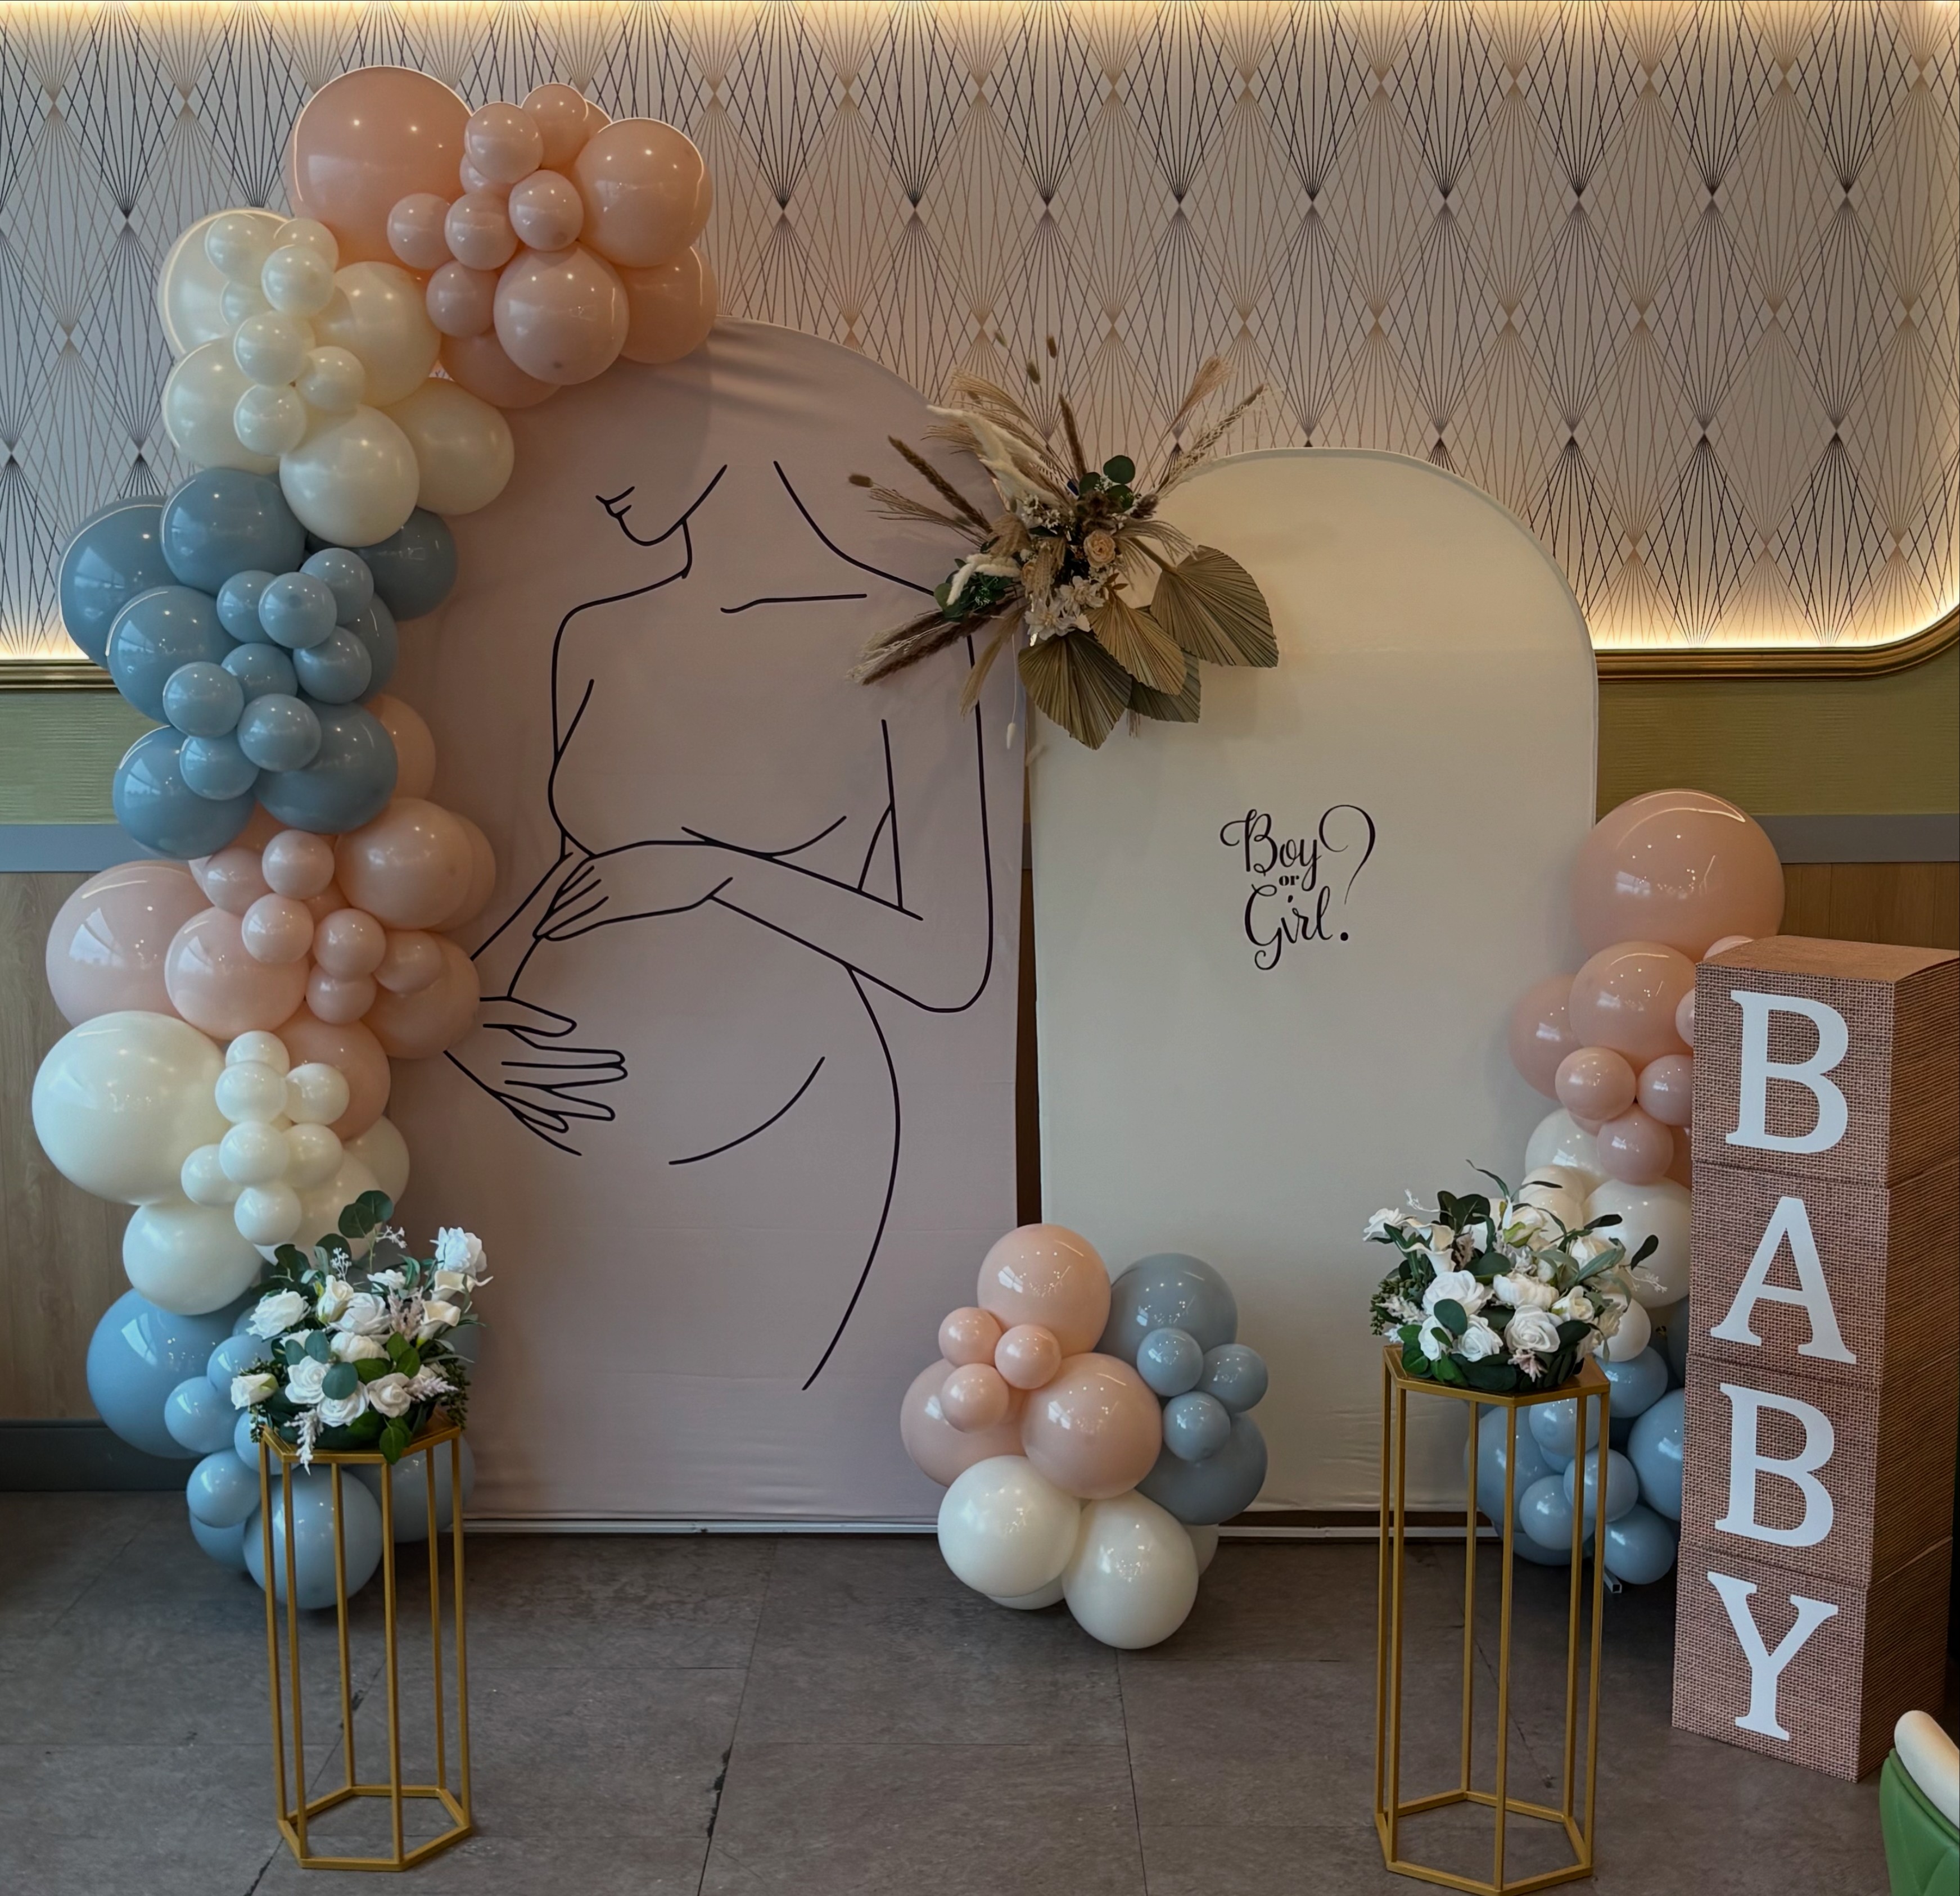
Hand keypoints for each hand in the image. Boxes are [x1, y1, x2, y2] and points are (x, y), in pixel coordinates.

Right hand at [444, 996, 626, 1154]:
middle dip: (590, 1077)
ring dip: (576, 1105)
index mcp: (513, 1055)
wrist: (437, 1024)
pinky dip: (543, 1120)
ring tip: (606, 1112)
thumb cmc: (473, 1014)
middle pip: (559, 1081)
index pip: (561, 1063)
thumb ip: (532, 1020)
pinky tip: (561, 1128)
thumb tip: (566, 1029)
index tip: (617, 1062)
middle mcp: (511, 1076)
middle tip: (620, 1077)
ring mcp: (505, 1087)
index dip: (588, 1063)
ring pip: (547, 1100)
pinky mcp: (499, 1093)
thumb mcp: (501, 1010)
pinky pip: (525, 1111)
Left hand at [536, 840, 735, 941]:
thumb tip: (647, 878)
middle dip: (557, 904)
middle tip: (541, 920)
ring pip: (578, 901)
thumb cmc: (696, 866)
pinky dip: (570, 923)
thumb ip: (648, 869)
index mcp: (624, 857)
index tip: (555, 900)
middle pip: (577, 886)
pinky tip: (555, 932)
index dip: (568, 888)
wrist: (710, 864)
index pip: (587, 872)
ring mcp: (620, 882)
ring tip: (543, 930)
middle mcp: (616, 867)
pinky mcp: (626, 899)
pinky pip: (590, 913)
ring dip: (558, 916)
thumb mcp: (666, 862)